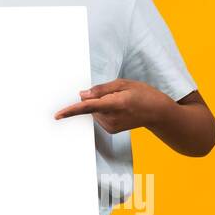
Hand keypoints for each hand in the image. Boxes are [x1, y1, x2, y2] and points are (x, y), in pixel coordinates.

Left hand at [53, 78, 174, 133]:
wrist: (157, 113)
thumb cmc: (142, 94)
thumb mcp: (123, 84)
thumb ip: (100, 89)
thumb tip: (81, 95)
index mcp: (115, 104)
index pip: (87, 107)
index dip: (71, 110)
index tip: (57, 115)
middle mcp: (111, 118)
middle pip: (89, 106)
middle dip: (94, 98)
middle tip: (114, 93)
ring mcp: (110, 126)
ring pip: (93, 112)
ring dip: (99, 105)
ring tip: (119, 101)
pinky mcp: (110, 130)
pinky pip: (98, 117)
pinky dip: (102, 111)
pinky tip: (118, 108)